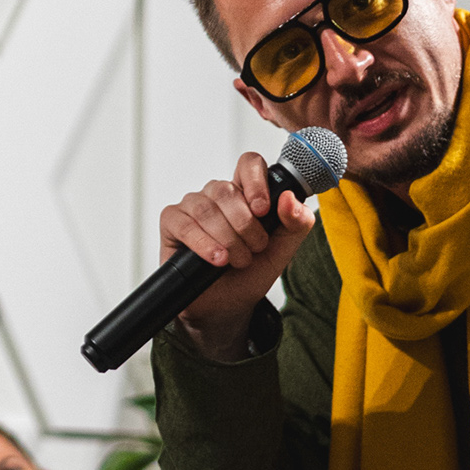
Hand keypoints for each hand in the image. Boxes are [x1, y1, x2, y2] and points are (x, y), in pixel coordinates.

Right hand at [161, 151, 314, 360]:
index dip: (256, 181)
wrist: (226, 306)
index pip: (249, 164)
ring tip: (234, 260)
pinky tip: (216, 259)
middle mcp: (218, 194)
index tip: (263, 211)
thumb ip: (296, 224)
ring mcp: (193, 205)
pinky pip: (184, 223)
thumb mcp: (282, 251)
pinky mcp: (172, 221)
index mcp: (246, 193)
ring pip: (206, 207)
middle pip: (227, 190)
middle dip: (245, 227)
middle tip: (252, 251)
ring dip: (226, 239)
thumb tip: (290, 198)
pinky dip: (203, 243)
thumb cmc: (250, 274)